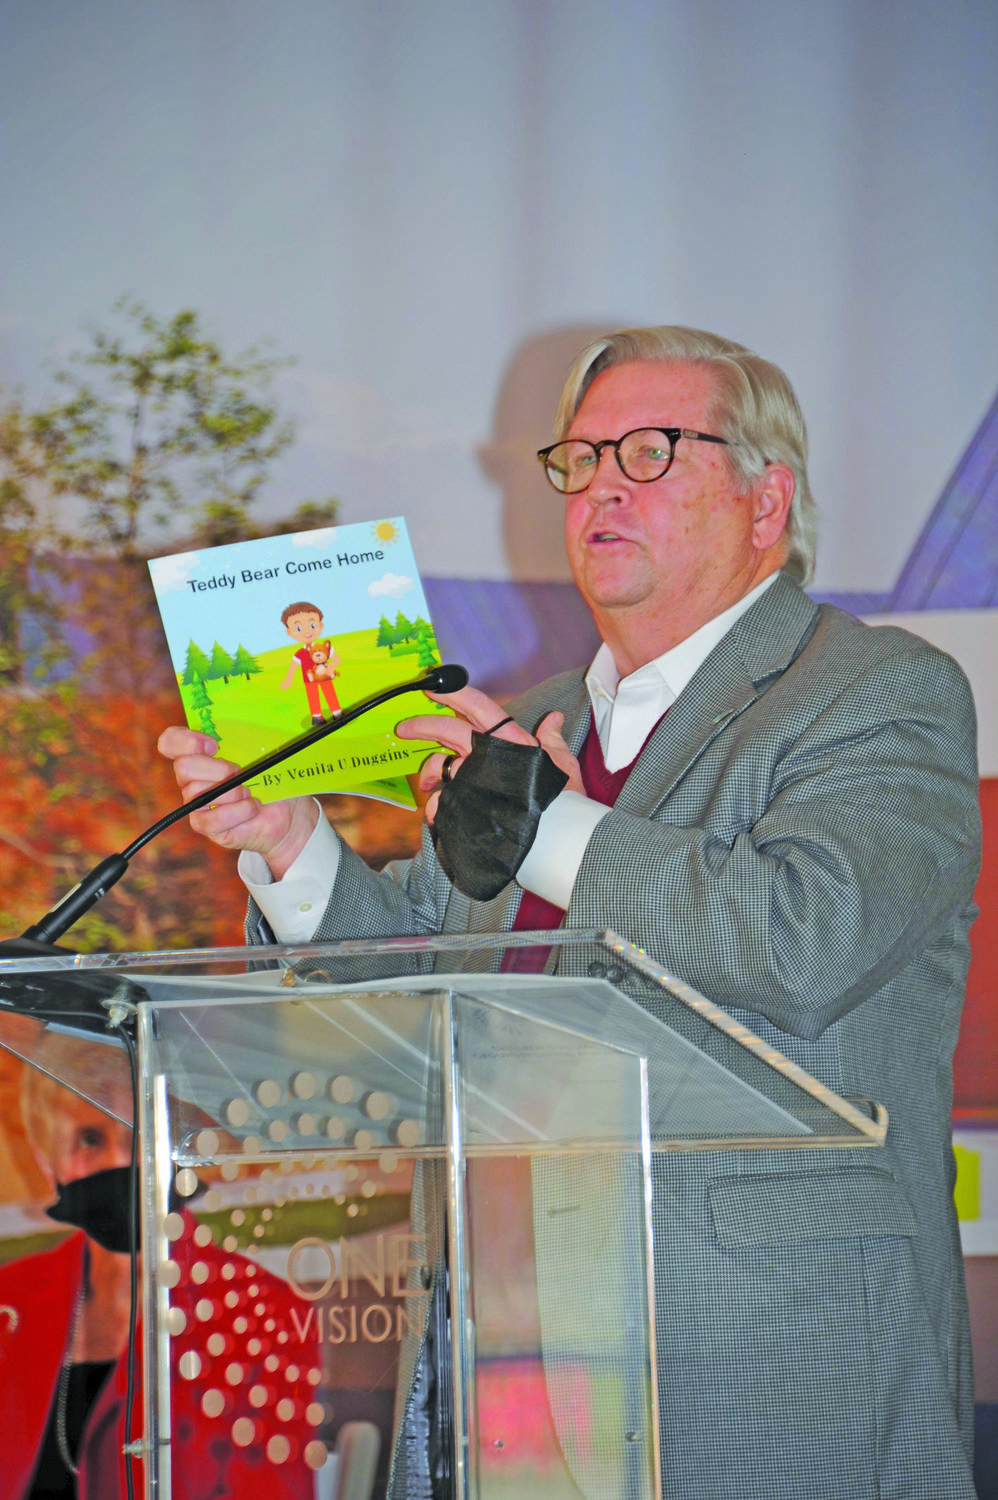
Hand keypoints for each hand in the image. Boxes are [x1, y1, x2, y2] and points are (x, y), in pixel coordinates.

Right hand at [156, 727, 318, 878]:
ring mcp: (196, 803)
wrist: (286, 811)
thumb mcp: (261, 751)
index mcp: (199, 754)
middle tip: (240, 773)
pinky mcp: (205, 826)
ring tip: (250, 793)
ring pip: (198, 793)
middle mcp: (191, 778)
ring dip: (233, 791)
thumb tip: (252, 721)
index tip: (214, 744)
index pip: (171, 742)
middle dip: (218, 768)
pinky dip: (238, 811)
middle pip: (183, 767)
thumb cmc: (270, 777)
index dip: (187, 740)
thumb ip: (247, 735)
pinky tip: (253, 807)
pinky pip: (212, 819)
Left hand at [397, 684, 583, 822]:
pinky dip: (436, 807)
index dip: (453, 693)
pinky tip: (439, 814)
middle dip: (420, 725)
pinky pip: (439, 801)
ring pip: (438, 764)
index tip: (433, 687)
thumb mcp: (562, 764)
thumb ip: (552, 739)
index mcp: (509, 738)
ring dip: (430, 772)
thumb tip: (554, 719)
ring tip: (428, 785)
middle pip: (446, 728)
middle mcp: (486, 753)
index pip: (477, 705)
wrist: (555, 836)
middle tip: (404, 728)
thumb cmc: (561, 799)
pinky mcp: (464, 804)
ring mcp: (472, 778)